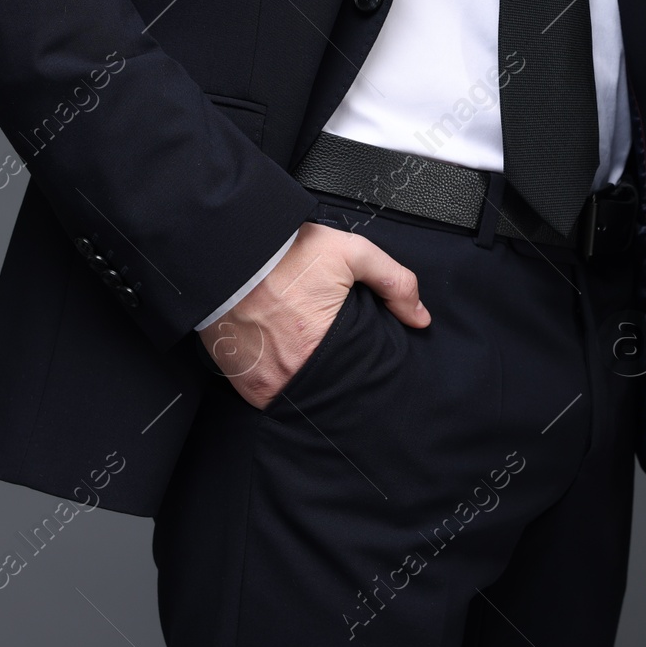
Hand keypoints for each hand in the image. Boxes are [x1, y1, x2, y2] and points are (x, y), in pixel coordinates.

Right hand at [198, 221, 429, 408]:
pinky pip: (271, 395)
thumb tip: (420, 315)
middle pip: (331, 388)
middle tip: (334, 349)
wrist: (225, 251)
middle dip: (339, 373)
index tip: (361, 351)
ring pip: (301, 395)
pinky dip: (280, 380)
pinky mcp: (244, 385)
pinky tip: (283, 356)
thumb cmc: (282, 253)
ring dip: (309, 379)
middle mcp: (292, 373)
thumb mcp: (351, 253)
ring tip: (307, 352)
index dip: (364, 363)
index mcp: (323, 347)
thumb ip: (393, 282)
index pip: (359, 374)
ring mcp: (265, 383)